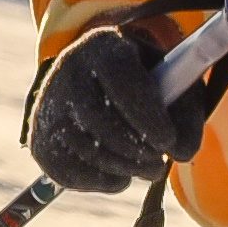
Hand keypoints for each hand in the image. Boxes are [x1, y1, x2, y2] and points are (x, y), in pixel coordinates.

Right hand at [25, 0, 227, 191]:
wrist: (96, 84)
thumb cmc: (144, 81)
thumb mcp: (173, 83)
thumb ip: (186, 113)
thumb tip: (182, 152)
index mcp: (105, 46)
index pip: (120, 78)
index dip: (145, 115)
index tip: (167, 142)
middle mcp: (68, 71)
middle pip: (99, 120)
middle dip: (137, 150)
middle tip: (161, 164)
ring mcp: (49, 107)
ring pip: (86, 149)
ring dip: (125, 168)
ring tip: (150, 168)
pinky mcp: (41, 142)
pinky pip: (71, 172)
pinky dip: (103, 180)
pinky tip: (121, 172)